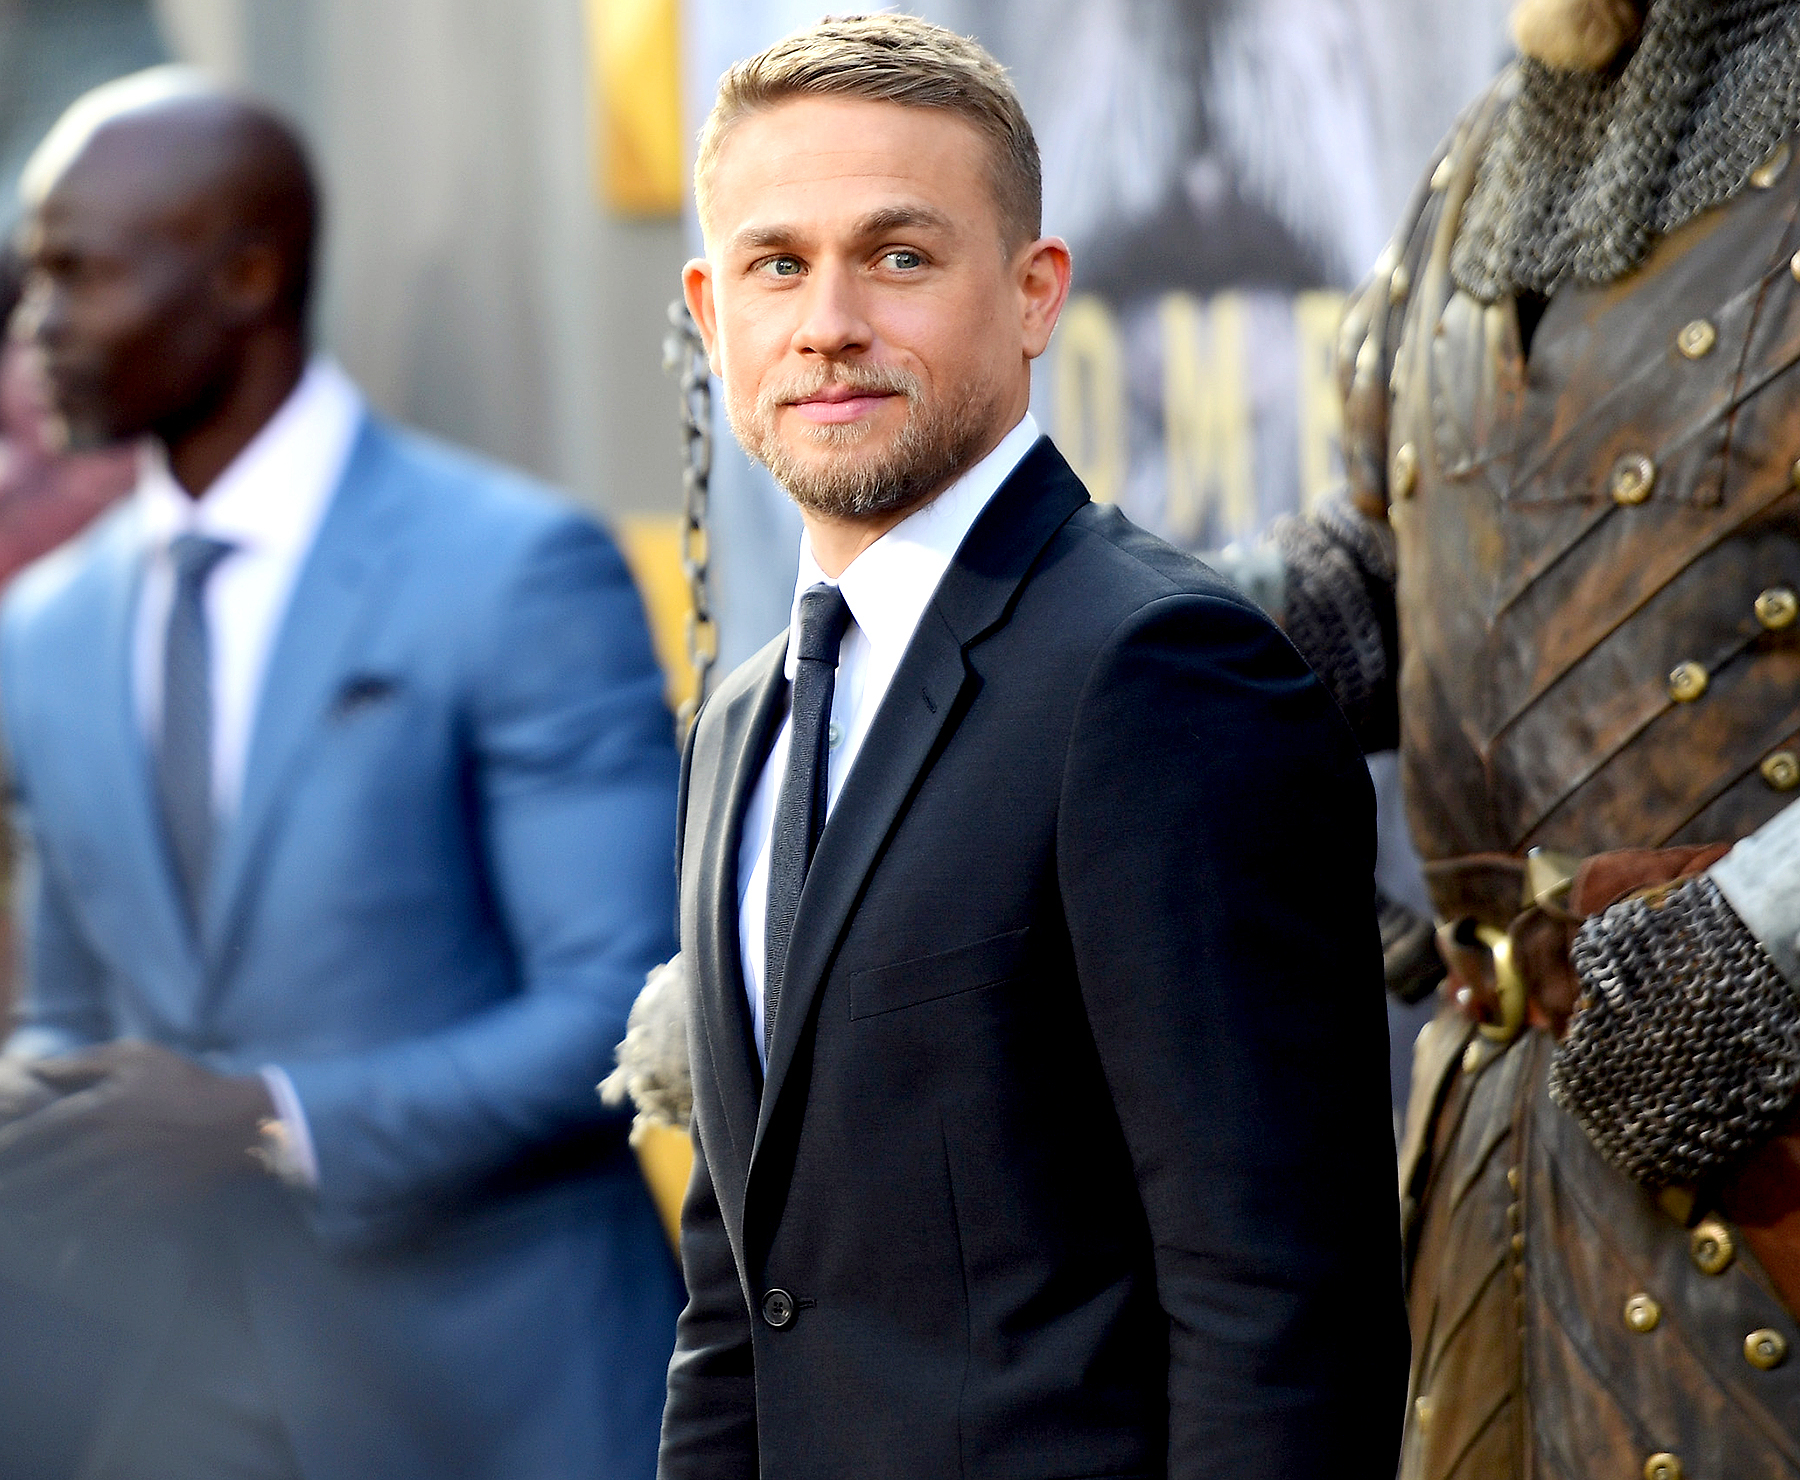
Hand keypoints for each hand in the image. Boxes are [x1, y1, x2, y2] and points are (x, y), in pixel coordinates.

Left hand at [0, 1040, 273, 1212]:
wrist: (239, 1123)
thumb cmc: (185, 1084)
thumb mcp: (137, 1056)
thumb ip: (82, 1062)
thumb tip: (36, 1068)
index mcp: (98, 1109)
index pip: (34, 1134)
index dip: (5, 1147)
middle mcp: (104, 1147)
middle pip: (41, 1174)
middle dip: (12, 1185)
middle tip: (0, 1190)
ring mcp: (123, 1178)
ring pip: (62, 1205)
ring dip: (35, 1214)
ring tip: (18, 1218)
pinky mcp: (143, 1203)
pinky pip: (97, 1225)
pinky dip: (72, 1234)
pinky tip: (58, 1239)